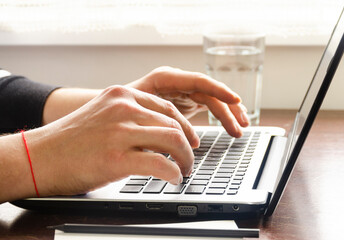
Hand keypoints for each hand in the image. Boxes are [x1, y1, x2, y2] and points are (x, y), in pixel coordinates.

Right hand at [24, 86, 197, 196]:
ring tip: (184, 169)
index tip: (192, 139)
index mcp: (121, 94)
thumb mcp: (103, 114)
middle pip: (173, 124)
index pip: (167, 107)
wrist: (39, 156)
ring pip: (173, 140)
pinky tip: (173, 178)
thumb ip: (131, 117)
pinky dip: (173, 172)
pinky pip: (161, 163)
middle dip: (188, 145)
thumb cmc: (70, 139)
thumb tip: (160, 134)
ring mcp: (120, 131)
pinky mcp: (116, 157)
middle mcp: (123, 107)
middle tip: (190, 159)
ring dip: (185, 158)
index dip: (185, 125)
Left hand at [127, 66, 248, 137]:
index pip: (198, 81)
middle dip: (227, 109)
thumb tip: (175, 140)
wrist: (112, 113)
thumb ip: (157, 121)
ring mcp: (183, 91)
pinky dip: (220, 116)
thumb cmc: (120, 111)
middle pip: (209, 92)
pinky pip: (208, 106)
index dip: (219, 90)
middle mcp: (177, 82)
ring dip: (228, 114)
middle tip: (240, 127)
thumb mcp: (136, 113)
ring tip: (240, 131)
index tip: (235, 100)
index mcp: (165, 78)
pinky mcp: (185, 102)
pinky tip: (231, 126)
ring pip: (212, 100)